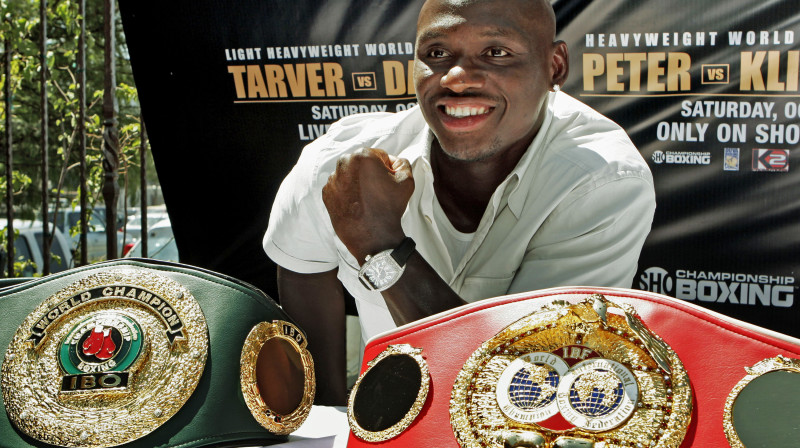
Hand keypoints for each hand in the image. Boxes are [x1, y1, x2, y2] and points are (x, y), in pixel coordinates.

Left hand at [322, 148, 413, 262]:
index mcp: (362, 156)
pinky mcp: (326, 194)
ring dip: (358, 182)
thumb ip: (402, 163)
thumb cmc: (389, 208)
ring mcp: (333, 180)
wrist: (372, 236)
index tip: (388, 181)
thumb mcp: (406, 181)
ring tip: (368, 199)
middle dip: (371, 173)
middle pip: (362, 163)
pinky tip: (358, 204)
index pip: (379, 155)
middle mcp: (344, 164)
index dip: (387, 169)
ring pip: (350, 174)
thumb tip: (395, 161)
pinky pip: (340, 187)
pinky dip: (347, 193)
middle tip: (379, 191)